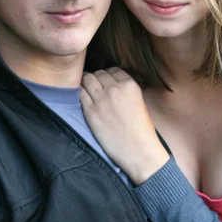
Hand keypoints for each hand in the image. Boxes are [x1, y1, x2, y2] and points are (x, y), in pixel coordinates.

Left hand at [80, 68, 169, 184]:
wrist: (139, 151)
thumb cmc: (141, 130)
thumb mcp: (139, 102)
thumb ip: (126, 91)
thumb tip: (112, 84)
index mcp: (130, 85)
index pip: (113, 70)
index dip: (109, 75)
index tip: (107, 82)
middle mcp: (115, 89)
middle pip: (99, 73)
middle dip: (97, 78)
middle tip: (96, 87)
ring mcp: (101, 100)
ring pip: (87, 79)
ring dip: (87, 83)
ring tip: (89, 90)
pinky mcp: (90, 112)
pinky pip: (80, 94)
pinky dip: (81, 93)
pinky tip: (85, 99)